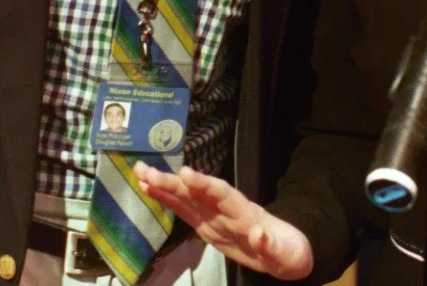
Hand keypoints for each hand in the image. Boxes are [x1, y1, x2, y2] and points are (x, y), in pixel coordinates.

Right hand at [133, 161, 313, 279]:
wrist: (284, 254)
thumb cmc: (287, 253)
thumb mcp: (285, 255)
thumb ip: (271, 246)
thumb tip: (259, 235)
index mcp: (245, 214)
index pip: (223, 194)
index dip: (204, 184)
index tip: (185, 174)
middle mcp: (226, 209)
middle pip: (198, 192)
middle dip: (173, 182)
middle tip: (147, 171)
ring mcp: (214, 215)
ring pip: (186, 197)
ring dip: (164, 185)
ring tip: (140, 172)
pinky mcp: (206, 225)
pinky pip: (183, 210)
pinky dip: (166, 200)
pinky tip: (147, 189)